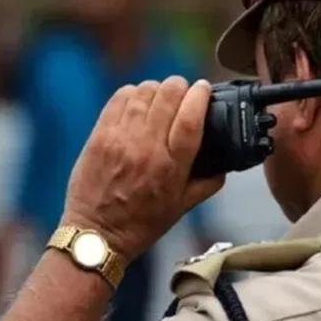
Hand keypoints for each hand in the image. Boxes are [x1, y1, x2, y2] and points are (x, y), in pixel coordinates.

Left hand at [60, 77, 224, 260]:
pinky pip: (119, 98)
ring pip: (144, 92)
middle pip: (168, 95)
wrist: (96, 234)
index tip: (204, 88)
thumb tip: (224, 166)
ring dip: (157, 88)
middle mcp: (147, 147)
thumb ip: (208, 184)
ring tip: (161, 96)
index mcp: (172, 166)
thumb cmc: (141, 223)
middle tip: (183, 91)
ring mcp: (120, 138)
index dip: (200, 95)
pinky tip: (138, 101)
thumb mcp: (182, 208)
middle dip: (180, 86)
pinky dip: (133, 93)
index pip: (191, 117)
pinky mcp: (100, 135)